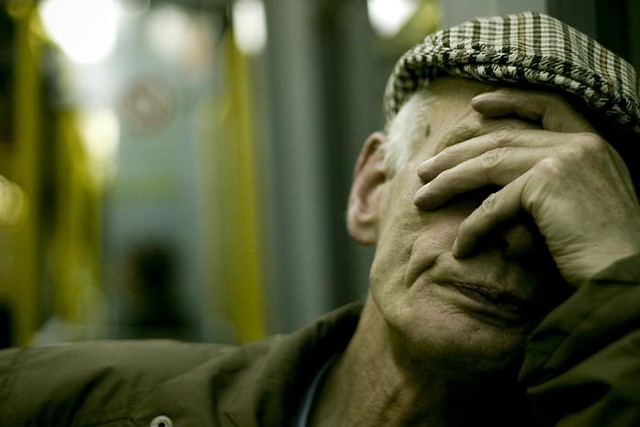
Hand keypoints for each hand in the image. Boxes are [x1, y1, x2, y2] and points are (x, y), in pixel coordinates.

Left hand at [413, 88, 639, 286]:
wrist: (628, 280)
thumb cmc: (600, 254)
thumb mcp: (574, 208)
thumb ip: (543, 187)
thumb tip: (493, 189)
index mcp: (591, 144)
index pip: (546, 105)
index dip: (509, 100)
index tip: (476, 105)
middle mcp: (580, 143)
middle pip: (502, 139)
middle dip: (456, 155)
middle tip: (424, 170)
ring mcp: (564, 158)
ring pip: (488, 164)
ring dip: (448, 182)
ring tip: (422, 198)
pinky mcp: (547, 183)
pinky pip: (494, 205)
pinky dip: (472, 228)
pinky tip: (460, 247)